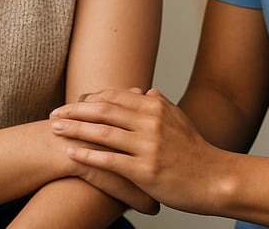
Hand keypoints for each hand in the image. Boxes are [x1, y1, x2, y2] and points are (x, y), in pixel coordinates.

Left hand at [50, 87, 222, 214]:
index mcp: (156, 106)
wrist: (214, 179)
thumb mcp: (179, 119)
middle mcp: (150, 121)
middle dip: (75, 110)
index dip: (91, 98)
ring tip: (55, 129)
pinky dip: (88, 155)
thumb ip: (160, 104)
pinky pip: (110, 160)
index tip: (73, 102)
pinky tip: (71, 153)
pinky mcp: (145, 170)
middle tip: (54, 113)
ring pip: (103, 132)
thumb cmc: (195, 151)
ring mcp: (148, 145)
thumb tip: (146, 90)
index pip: (116, 95)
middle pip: (104, 109)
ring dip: (75, 129)